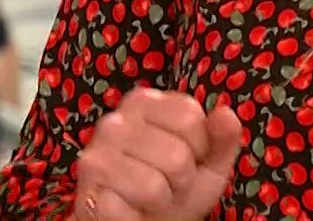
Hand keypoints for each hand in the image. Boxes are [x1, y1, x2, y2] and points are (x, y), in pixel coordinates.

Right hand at [75, 88, 240, 220]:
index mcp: (144, 102)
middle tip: (166, 183)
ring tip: (149, 198)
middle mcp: (114, 122)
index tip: (188, 158)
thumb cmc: (175, 187)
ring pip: (154, 187)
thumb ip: (222, 138)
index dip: (200, 148)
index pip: (190, 117)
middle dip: (181, 181)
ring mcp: (95, 157)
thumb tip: (226, 114)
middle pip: (177, 156)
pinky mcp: (86, 194)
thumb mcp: (208, 163)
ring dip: (160, 202)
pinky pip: (126, 212)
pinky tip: (129, 211)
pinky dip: (136, 219)